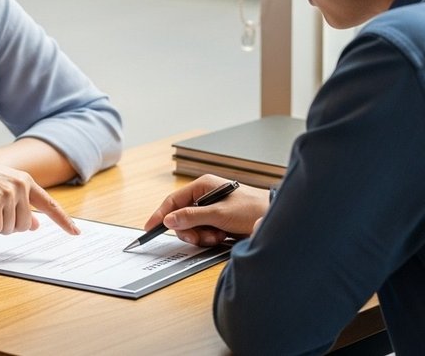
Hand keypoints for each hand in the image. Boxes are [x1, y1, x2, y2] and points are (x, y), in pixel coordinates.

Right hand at [0, 150, 79, 234]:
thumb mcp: (3, 189)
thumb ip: (21, 206)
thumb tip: (35, 225)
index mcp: (26, 182)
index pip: (50, 205)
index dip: (64, 221)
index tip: (76, 232)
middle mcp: (21, 186)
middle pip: (24, 226)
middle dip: (7, 226)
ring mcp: (9, 193)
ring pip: (8, 229)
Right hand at [142, 174, 269, 246]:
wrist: (273, 218)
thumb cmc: (252, 208)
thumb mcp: (219, 213)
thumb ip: (192, 216)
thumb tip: (170, 219)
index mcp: (203, 186)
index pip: (173, 200)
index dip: (161, 214)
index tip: (150, 227)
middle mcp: (205, 196)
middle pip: (181, 217)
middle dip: (189, 230)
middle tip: (201, 237)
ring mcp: (211, 210)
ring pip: (192, 227)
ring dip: (202, 236)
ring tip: (218, 235)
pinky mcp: (217, 221)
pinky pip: (203, 233)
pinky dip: (210, 238)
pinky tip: (222, 236)